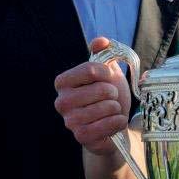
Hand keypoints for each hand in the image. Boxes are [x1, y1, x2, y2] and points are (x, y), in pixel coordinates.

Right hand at [54, 37, 130, 154]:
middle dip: (114, 93)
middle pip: (101, 89)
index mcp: (63, 82)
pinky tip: (116, 121)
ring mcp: (69, 121)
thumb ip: (103, 53)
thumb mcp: (107, 71)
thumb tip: (101, 41)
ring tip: (112, 110)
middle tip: (111, 99)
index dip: (108, 73)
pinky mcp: (80, 136)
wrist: (113, 124)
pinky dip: (117, 122)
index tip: (110, 78)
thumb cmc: (108, 96)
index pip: (91, 69)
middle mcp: (61, 101)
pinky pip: (106, 125)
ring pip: (106, 107)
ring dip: (117, 108)